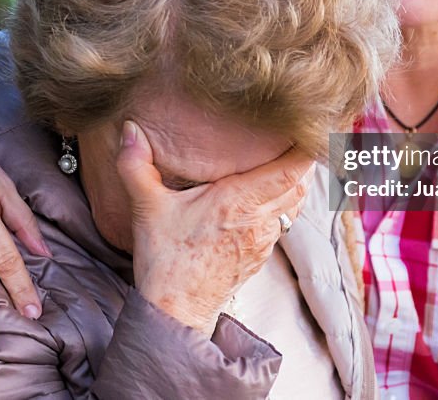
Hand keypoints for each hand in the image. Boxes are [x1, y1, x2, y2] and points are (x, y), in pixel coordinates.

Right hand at [117, 121, 312, 334]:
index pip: (290, 170)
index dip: (305, 147)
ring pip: (295, 204)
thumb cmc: (164, 260)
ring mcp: (263, 240)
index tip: (307, 126)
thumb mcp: (146, 208)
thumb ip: (136, 164)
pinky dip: (285, 202)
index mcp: (238, 202)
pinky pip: (284, 221)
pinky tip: (272, 191)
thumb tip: (129, 129)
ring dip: (296, 180)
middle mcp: (259, 220)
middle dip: (304, 158)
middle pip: (301, 183)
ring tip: (289, 157)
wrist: (175, 311)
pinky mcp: (261, 254)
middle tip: (299, 134)